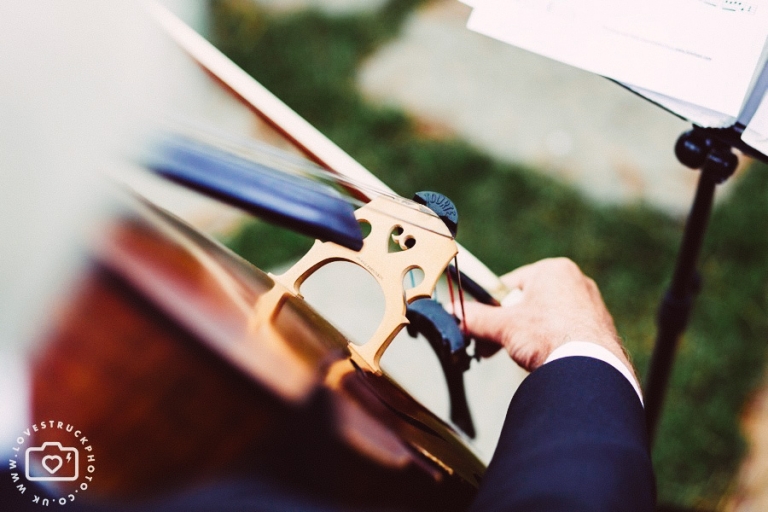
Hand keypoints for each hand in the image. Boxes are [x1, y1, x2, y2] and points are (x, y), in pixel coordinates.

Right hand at [462, 258, 635, 378]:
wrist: (589, 367)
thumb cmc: (548, 336)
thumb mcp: (502, 325)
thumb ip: (476, 318)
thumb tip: (455, 314)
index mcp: (553, 270)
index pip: (510, 284)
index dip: (493, 307)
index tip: (484, 324)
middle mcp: (576, 282)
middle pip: (528, 303)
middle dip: (510, 327)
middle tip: (494, 346)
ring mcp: (592, 306)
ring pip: (546, 320)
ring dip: (529, 337)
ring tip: (524, 356)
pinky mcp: (600, 330)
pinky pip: (565, 333)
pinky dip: (552, 345)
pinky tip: (546, 360)